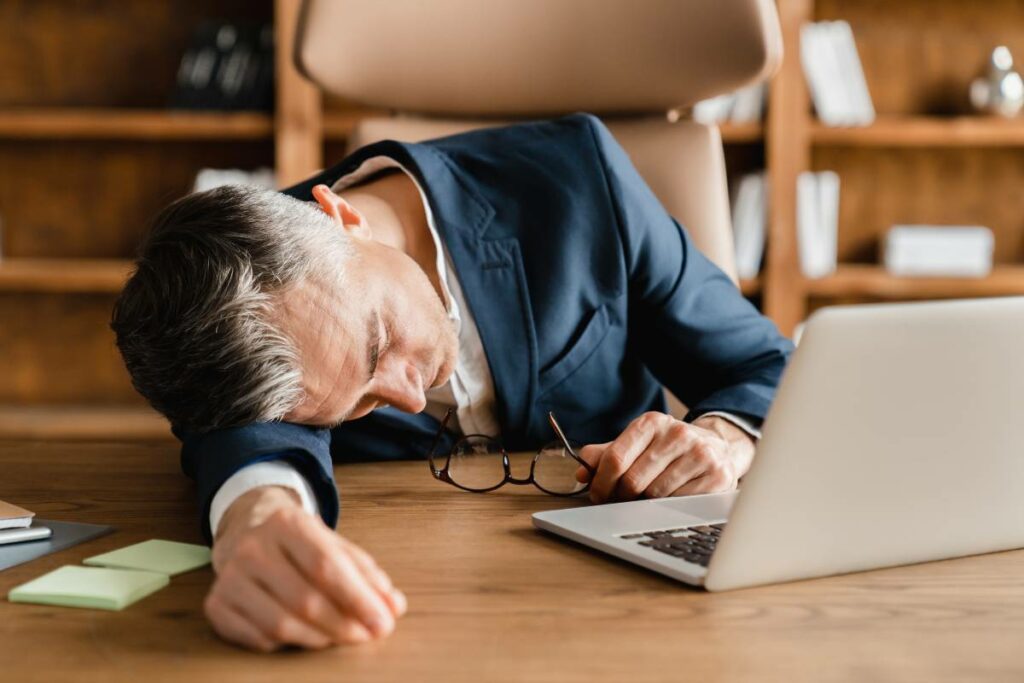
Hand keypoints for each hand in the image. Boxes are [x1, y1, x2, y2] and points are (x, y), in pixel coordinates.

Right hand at [204, 486, 405, 651]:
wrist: (248, 531)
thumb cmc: (301, 545)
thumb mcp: (335, 546)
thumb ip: (366, 575)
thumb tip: (393, 607)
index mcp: (287, 523)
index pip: (326, 566)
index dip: (358, 599)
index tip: (384, 623)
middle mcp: (252, 547)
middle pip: (305, 600)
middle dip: (344, 625)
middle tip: (368, 636)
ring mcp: (229, 577)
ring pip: (281, 625)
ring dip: (320, 638)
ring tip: (340, 637)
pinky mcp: (216, 605)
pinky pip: (259, 639)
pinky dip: (288, 645)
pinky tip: (305, 635)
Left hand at [575, 412, 754, 503]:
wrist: (718, 447)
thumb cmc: (668, 449)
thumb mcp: (638, 444)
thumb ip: (606, 455)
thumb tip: (580, 473)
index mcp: (652, 423)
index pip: (615, 458)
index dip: (601, 482)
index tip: (597, 494)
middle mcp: (677, 434)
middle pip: (633, 481)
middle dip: (621, 496)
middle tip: (622, 500)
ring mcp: (700, 455)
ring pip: (655, 496)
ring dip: (645, 504)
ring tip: (649, 497)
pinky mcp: (717, 476)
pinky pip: (680, 504)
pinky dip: (669, 508)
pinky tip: (672, 499)